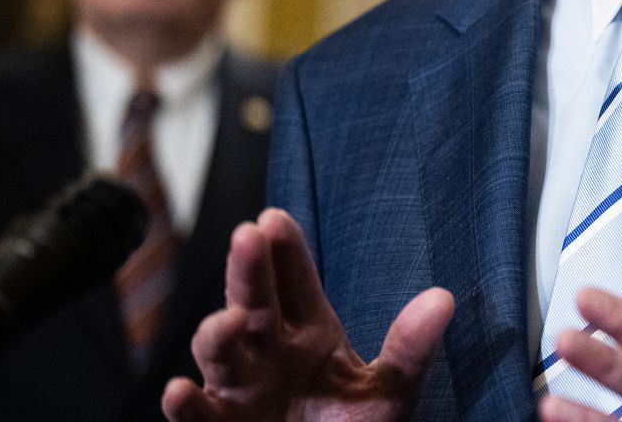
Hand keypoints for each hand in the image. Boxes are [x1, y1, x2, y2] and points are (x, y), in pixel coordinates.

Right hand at [162, 208, 454, 421]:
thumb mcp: (388, 391)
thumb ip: (410, 348)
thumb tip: (443, 298)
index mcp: (309, 332)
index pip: (294, 281)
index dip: (284, 250)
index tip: (275, 219)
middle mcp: (267, 352)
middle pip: (253, 301)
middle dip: (249, 269)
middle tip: (248, 236)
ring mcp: (239, 390)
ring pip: (218, 351)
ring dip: (217, 332)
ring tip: (230, 320)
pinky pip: (196, 416)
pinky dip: (184, 405)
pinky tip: (178, 390)